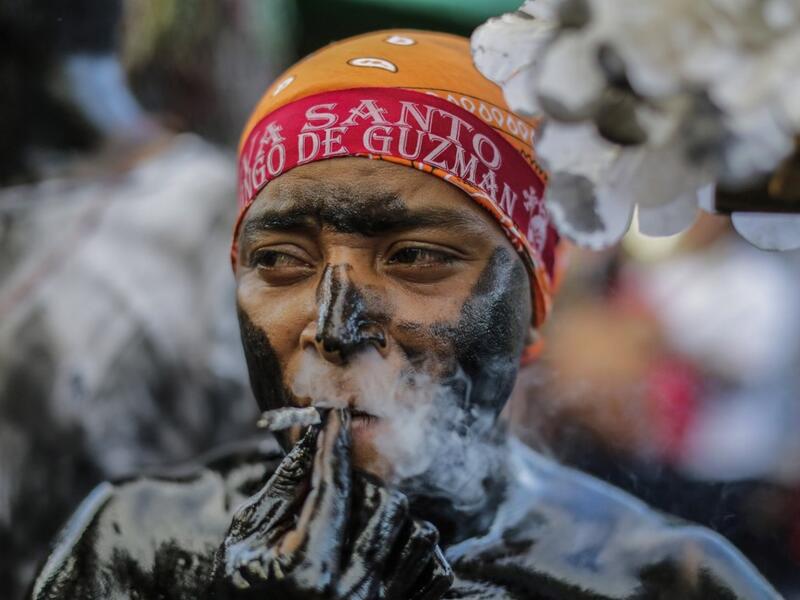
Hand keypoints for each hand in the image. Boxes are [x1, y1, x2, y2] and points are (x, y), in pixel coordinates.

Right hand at [217, 409, 452, 598]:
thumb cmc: (244, 586)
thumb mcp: (245, 537)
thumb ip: (280, 489)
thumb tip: (311, 440)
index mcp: (309, 571)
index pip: (334, 489)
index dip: (334, 446)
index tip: (336, 415)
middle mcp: (352, 593)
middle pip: (388, 504)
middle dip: (362, 486)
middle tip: (336, 488)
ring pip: (419, 532)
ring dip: (391, 518)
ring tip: (357, 523)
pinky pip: (436, 570)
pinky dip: (416, 553)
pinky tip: (385, 550)